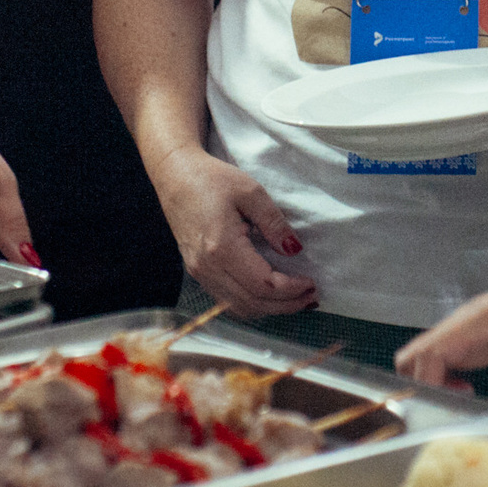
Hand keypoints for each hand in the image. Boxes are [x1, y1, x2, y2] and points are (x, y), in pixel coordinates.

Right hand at [152, 148, 314, 318]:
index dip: (290, 289)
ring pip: (238, 308)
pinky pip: (226, 301)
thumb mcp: (251, 191)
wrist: (175, 177)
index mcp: (222, 248)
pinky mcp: (197, 273)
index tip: (311, 282)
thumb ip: (274, 222)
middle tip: (311, 296)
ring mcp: (199, 274)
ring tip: (295, 299)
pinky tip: (268, 295)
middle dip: (285, 305)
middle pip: (252, 303)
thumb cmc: (212, 179)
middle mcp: (208, 268)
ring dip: (269, 309)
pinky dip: (251, 304)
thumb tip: (294, 249)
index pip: (262, 285)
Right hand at [397, 271, 487, 415]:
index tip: (442, 412)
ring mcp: (477, 331)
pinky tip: (468, 399)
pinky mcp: (487, 341)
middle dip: (421, 384)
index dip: (425, 383)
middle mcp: (471, 322)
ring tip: (458, 411)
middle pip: (421, 353)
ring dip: (435, 386)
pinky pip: (453, 363)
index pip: (431, 351)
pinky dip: (449, 383)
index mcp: (482, 318)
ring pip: (434, 359)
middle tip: (445, 413)